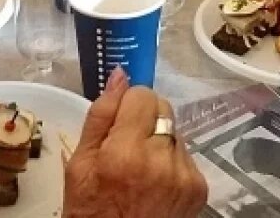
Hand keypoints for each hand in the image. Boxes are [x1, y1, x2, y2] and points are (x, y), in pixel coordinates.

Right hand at [63, 68, 206, 217]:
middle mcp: (161, 160)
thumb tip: (120, 74)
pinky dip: (171, 162)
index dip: (127, 105)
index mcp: (125, 152)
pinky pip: (185, 155)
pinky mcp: (199, 187)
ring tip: (140, 169)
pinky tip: (155, 183)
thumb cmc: (91, 210)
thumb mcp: (79, 165)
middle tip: (126, 146)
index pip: (142, 95)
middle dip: (144, 119)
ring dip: (159, 140)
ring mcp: (185, 175)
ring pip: (175, 130)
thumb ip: (100, 115)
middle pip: (162, 107)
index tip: (118, 124)